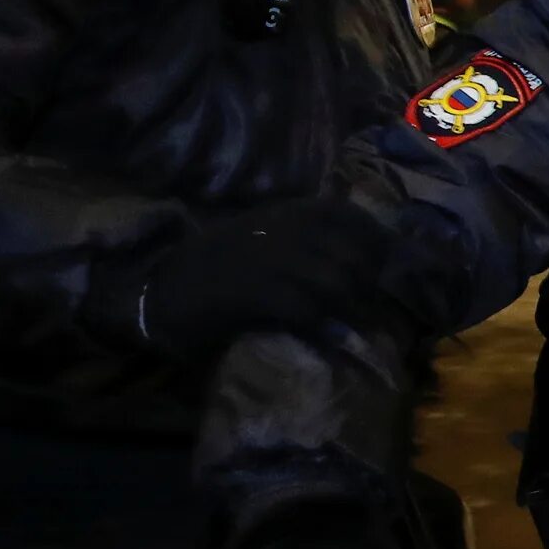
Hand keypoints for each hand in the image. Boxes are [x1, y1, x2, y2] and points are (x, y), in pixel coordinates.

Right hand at [128, 197, 394, 359]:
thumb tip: (366, 258)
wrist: (159, 290)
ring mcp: (260, 258)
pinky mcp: (246, 292)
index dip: (374, 239)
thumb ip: (307, 240)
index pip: (343, 213)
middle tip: (374, 305)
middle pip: (347, 252)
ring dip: (350, 306)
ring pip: (331, 279)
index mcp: (280, 212)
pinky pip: (299, 306)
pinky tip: (328, 336)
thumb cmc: (218, 268)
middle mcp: (274, 229)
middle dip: (368, 282)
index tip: (390, 262)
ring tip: (358, 325)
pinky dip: (320, 323)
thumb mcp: (264, 239)